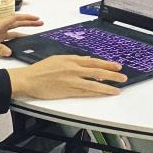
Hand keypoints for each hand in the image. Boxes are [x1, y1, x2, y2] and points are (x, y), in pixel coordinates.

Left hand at [0, 13, 44, 56]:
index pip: (16, 18)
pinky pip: (7, 43)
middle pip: (17, 24)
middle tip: (41, 23)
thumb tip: (10, 53)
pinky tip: (19, 47)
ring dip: (23, 34)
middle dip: (29, 23)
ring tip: (34, 35)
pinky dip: (14, 44)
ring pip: (13, 34)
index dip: (27, 17)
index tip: (37, 18)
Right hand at [9, 55, 124, 98]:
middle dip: (112, 74)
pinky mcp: (68, 91)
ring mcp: (71, 80)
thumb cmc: (41, 69)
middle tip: (123, 77)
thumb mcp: (58, 59)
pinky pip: (86, 92)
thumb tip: (87, 60)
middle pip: (97, 71)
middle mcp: (73, 69)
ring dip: (108, 86)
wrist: (29, 79)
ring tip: (118, 88)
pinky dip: (96, 93)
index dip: (107, 63)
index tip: (116, 66)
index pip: (93, 61)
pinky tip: (104, 93)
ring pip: (94, 83)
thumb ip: (73, 59)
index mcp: (71, 60)